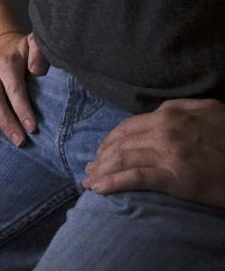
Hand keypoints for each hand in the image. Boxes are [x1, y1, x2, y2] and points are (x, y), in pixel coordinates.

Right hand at [0, 30, 47, 146]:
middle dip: (5, 121)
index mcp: (6, 64)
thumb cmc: (24, 53)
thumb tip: (38, 70)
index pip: (13, 88)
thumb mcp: (34, 45)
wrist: (3, 46)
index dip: (22, 109)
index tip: (32, 128)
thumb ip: (39, 53)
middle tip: (19, 142)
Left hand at [83, 98, 224, 208]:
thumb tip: (160, 111)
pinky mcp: (176, 178)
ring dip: (101, 171)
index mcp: (169, 114)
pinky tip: (100, 189)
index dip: (109, 141)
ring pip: (123, 159)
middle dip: (100, 158)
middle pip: (120, 143)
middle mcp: (164, 131)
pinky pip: (136, 178)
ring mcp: (169, 154)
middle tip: (89, 169)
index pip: (127, 127)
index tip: (100, 152)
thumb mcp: (209, 110)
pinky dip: (113, 183)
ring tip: (89, 182)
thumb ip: (182, 108)